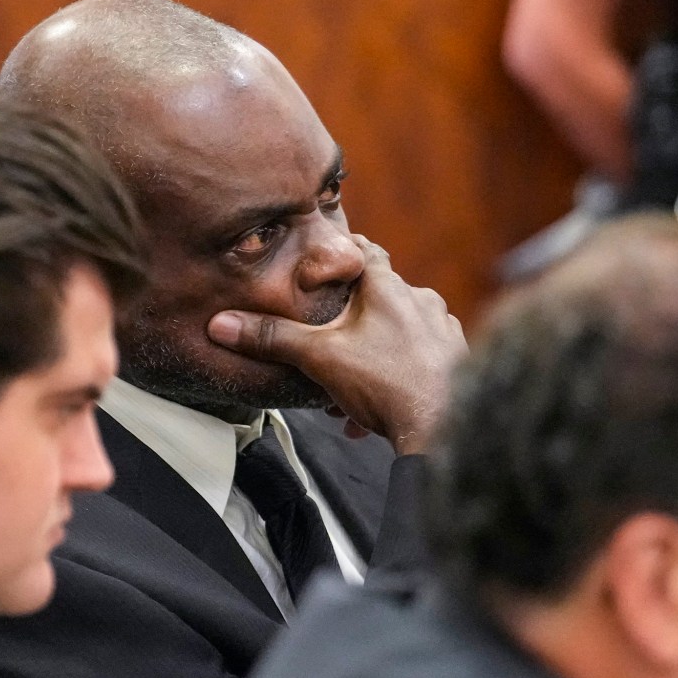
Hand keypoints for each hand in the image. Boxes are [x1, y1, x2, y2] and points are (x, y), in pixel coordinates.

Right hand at [206, 235, 465, 455]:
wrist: (443, 427)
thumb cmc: (387, 383)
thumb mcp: (319, 357)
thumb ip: (272, 337)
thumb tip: (223, 324)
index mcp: (388, 287)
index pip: (363, 250)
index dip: (340, 252)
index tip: (323, 260)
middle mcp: (421, 301)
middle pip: (377, 297)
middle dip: (349, 318)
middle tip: (326, 340)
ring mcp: (442, 331)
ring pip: (397, 333)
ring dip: (371, 352)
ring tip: (346, 386)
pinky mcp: (454, 360)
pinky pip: (416, 360)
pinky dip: (392, 377)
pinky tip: (373, 409)